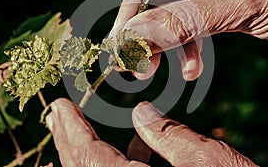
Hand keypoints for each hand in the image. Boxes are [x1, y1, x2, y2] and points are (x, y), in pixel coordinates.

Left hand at [46, 98, 257, 166]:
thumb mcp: (210, 162)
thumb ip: (170, 137)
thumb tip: (141, 112)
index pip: (88, 159)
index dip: (71, 131)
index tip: (58, 107)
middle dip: (68, 141)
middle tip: (56, 114)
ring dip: (85, 152)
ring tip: (75, 128)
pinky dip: (113, 163)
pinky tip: (125, 151)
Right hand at [112, 0, 267, 79]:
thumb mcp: (242, 2)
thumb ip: (186, 17)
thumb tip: (136, 34)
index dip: (135, 6)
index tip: (121, 39)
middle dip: (149, 32)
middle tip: (135, 64)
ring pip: (176, 14)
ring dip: (169, 45)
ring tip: (165, 72)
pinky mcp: (223, 4)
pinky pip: (194, 25)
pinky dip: (190, 48)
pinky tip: (192, 68)